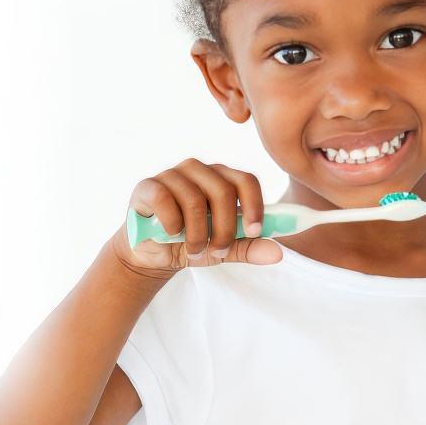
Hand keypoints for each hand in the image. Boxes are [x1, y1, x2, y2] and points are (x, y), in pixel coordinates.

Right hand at [110, 158, 283, 277]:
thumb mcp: (223, 249)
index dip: (254, 206)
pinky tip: (170, 234)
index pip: (246, 180)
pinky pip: (165, 200)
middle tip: (218, 252)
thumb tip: (278, 253)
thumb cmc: (189, 243)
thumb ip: (248, 248)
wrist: (151, 254)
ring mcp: (172, 175)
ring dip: (197, 234)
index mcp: (221, 178)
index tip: (255, 232)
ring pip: (195, 199)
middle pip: (223, 191)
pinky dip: (172, 224)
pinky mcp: (148, 185)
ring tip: (194, 251)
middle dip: (225, 228)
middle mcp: (198, 170)